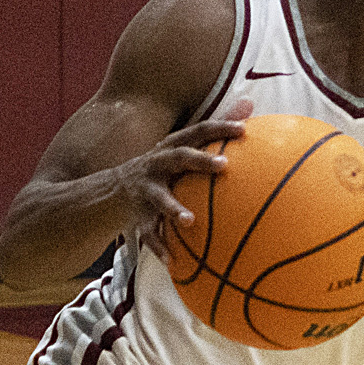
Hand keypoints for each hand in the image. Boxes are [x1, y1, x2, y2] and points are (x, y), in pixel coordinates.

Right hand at [118, 98, 250, 259]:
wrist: (114, 191)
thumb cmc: (164, 167)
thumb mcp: (184, 146)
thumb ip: (215, 129)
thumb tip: (250, 103)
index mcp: (172, 146)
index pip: (198, 131)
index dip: (220, 127)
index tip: (244, 129)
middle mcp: (158, 163)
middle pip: (179, 157)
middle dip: (200, 160)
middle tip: (225, 166)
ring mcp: (146, 189)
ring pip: (159, 198)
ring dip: (173, 208)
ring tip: (189, 221)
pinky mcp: (137, 214)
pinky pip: (148, 232)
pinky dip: (159, 246)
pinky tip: (172, 261)